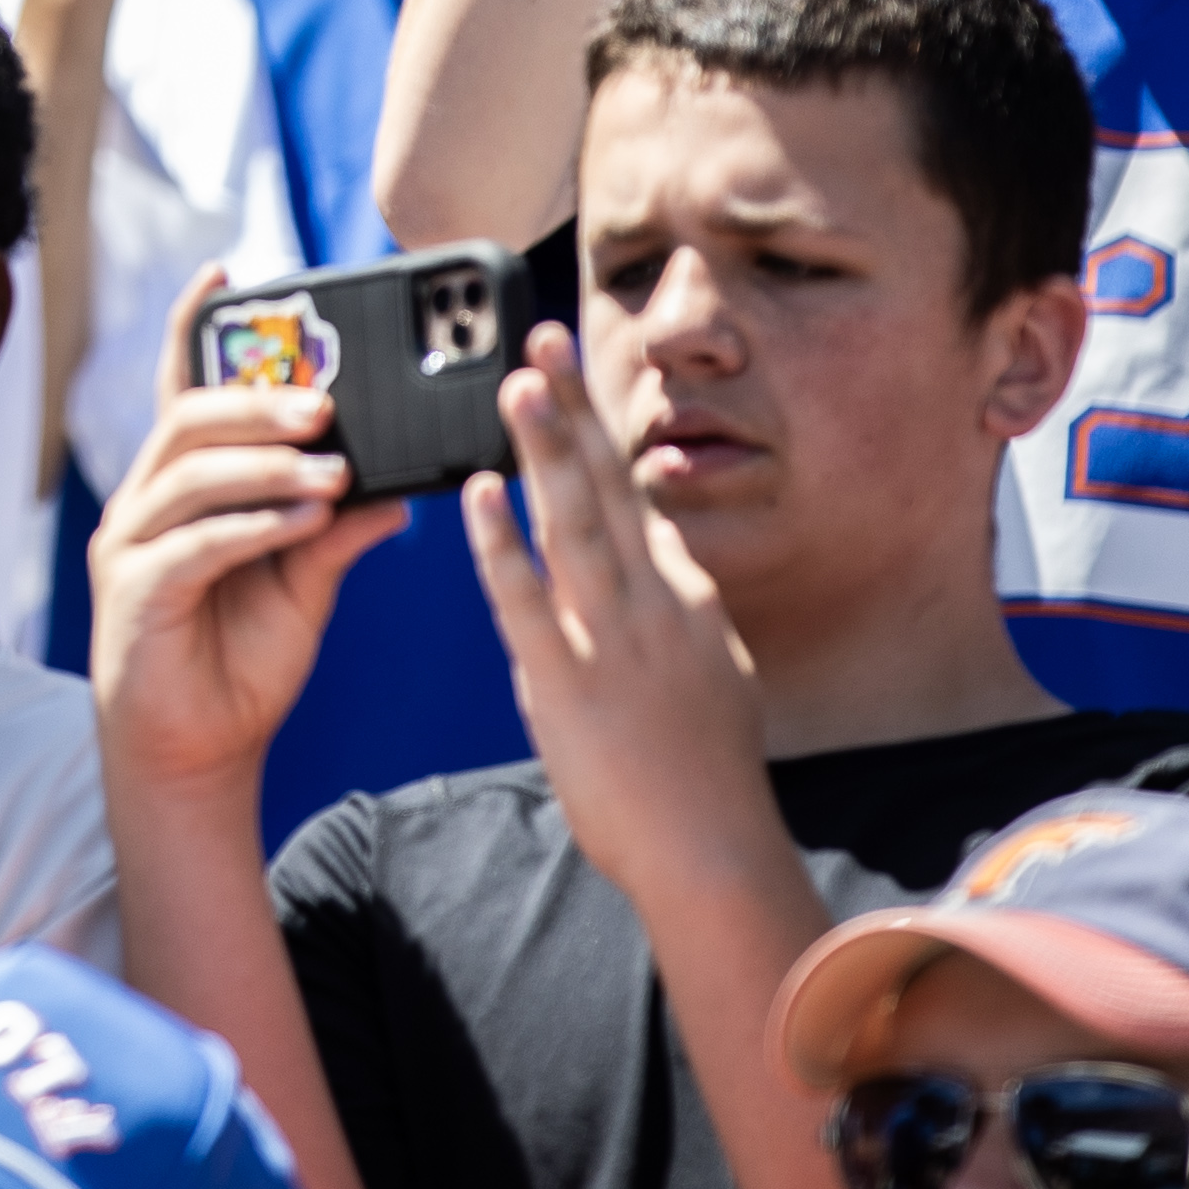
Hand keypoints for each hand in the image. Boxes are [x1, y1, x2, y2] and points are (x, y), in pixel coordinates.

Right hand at [88, 267, 401, 796]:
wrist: (197, 755)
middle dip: (256, 402)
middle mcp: (144, 504)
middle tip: (324, 403)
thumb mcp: (305, 585)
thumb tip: (396, 490)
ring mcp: (131, 546)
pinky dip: (250, 525)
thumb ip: (336, 532)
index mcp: (182, 487)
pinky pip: (193, 543)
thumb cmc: (243, 662)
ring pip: (188, 474)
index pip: (179, 390)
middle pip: (187, 421)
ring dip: (263, 464)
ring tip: (330, 467)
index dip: (194, 329)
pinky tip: (303, 520)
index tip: (229, 273)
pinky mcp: (136, 593)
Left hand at [462, 326, 773, 902]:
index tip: (571, 370)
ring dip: (545, 448)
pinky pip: (527, 599)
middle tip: (542, 333)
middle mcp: (655, 604)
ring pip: (574, 523)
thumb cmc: (705, 778)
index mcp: (687, 601)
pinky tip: (477, 493)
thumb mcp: (711, 677)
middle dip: (575, 406)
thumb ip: (679, 613)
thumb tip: (662, 559)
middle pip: (610, 485)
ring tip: (514, 382)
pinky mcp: (567, 682)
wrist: (710, 855)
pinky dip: (502, 542)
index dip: (602, 430)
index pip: (638, 499)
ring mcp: (612, 640)